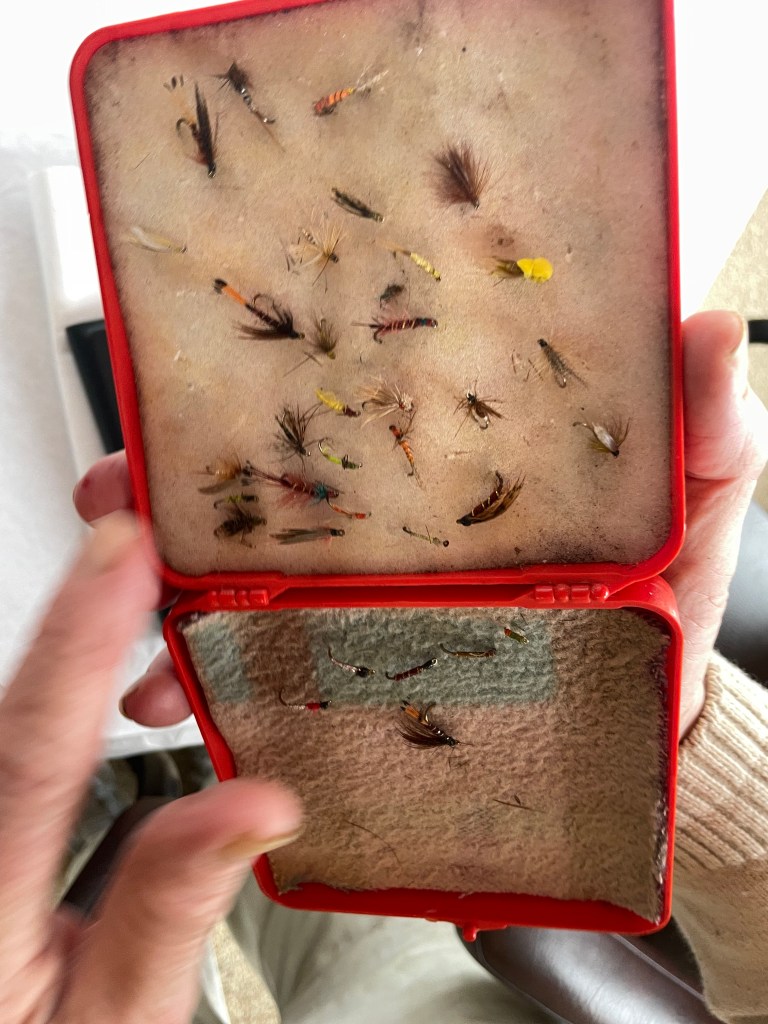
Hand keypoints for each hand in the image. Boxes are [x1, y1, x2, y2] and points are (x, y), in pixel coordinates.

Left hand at [0, 513, 301, 1022]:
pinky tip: (125, 670)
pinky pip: (30, 731)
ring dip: (85, 637)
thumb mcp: (122, 1022)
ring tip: (159, 602)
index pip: (35, 749)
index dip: (82, 637)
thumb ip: (172, 911)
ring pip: (21, 706)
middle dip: (80, 598)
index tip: (123, 545)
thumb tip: (256, 804)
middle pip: (17, 700)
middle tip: (139, 522)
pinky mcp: (0, 812)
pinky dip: (75, 676)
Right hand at [74, 312, 767, 740]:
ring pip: (246, 592)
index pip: (337, 418)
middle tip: (119, 499)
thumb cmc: (672, 590)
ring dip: (170, 605)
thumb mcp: (698, 500)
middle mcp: (394, 535)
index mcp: (447, 477)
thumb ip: (704, 427)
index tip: (186, 395)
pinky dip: (221, 690)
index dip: (254, 402)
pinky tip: (184, 701)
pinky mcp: (377, 680)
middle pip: (261, 500)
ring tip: (139, 630)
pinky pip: (282, 679)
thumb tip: (711, 332)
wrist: (661, 717)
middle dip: (172, 501)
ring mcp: (376, 609)